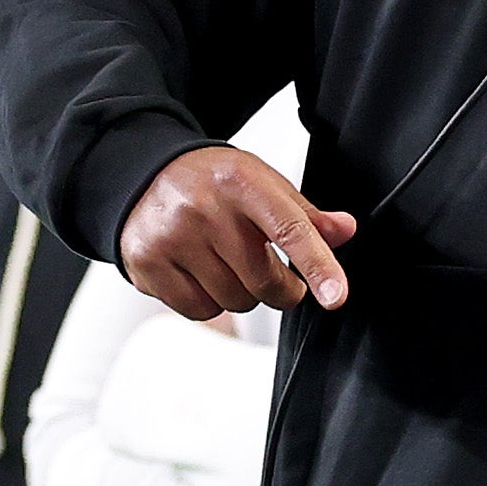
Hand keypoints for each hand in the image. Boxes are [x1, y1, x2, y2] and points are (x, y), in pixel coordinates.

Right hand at [117, 147, 355, 321]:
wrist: (142, 175)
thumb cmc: (211, 182)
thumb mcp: (261, 183)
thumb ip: (304, 213)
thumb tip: (344, 231)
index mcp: (240, 182)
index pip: (290, 229)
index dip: (318, 266)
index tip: (335, 296)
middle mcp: (204, 209)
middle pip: (264, 282)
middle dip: (280, 288)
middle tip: (271, 271)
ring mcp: (171, 238)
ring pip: (234, 301)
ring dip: (240, 293)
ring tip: (225, 263)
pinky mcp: (147, 264)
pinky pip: (200, 310)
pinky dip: (208, 301)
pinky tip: (198, 272)